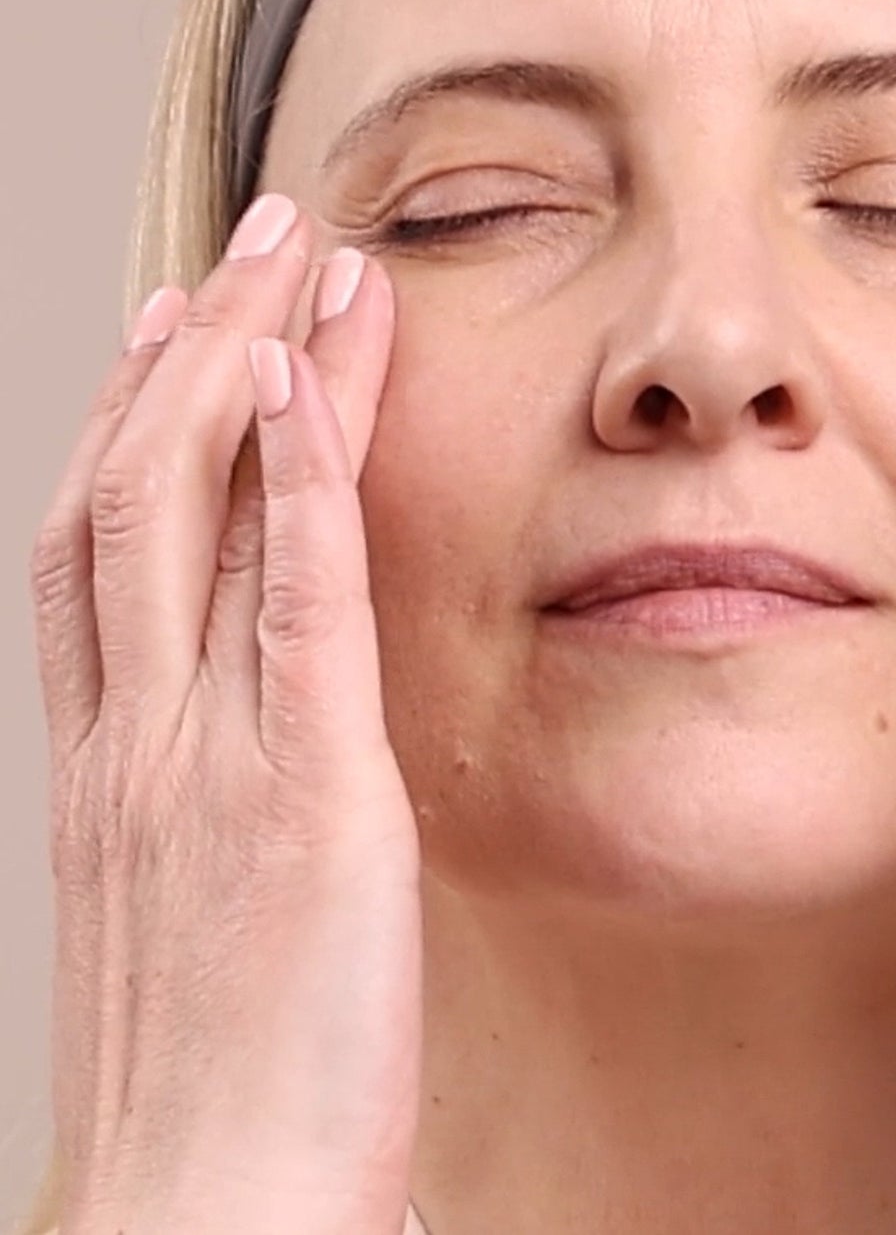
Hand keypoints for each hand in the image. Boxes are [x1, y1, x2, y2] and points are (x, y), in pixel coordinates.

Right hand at [31, 196, 420, 1234]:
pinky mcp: (301, 796)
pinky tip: (302, 386)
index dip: (133, 421)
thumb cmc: (225, 1083)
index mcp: (117, 767)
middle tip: (245, 244)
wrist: (210, 1216)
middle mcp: (138, 740)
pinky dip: (290, 484)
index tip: (172, 330)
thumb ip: (225, 799)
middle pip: (139, 492)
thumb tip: (272, 723)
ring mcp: (203, 759)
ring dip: (243, 369)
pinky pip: (290, 604)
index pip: (107, 549)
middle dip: (188, 349)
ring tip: (296, 263)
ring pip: (198, 513)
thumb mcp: (198, 910)